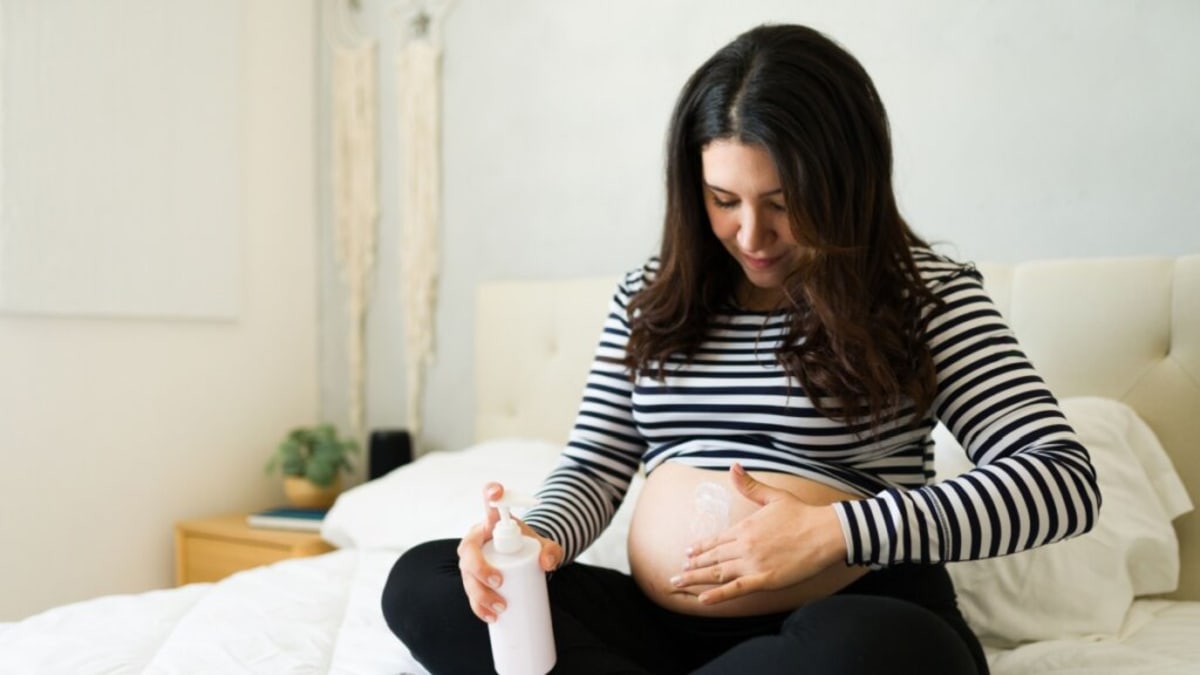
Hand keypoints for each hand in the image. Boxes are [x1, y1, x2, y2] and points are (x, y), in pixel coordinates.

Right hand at [456, 482, 563, 622]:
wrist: (524, 560)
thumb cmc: (529, 547)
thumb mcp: (544, 545)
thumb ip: (552, 550)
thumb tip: (546, 563)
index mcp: (491, 522)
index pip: (488, 502)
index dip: (490, 493)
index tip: (497, 492)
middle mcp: (476, 540)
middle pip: (468, 551)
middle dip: (480, 568)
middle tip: (500, 582)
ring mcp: (470, 562)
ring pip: (466, 576)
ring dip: (480, 594)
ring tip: (501, 607)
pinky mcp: (472, 581)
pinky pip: (470, 595)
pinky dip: (479, 607)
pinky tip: (490, 616)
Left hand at [672, 463, 848, 604]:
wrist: (824, 532)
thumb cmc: (802, 514)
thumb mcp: (773, 496)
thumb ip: (749, 485)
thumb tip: (733, 466)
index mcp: (745, 527)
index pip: (716, 540)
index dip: (699, 548)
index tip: (687, 553)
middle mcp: (744, 545)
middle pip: (712, 558)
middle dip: (692, 566)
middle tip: (676, 575)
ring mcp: (753, 563)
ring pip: (717, 573)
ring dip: (696, 579)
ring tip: (679, 584)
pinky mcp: (765, 579)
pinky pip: (736, 589)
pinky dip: (717, 595)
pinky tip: (702, 599)